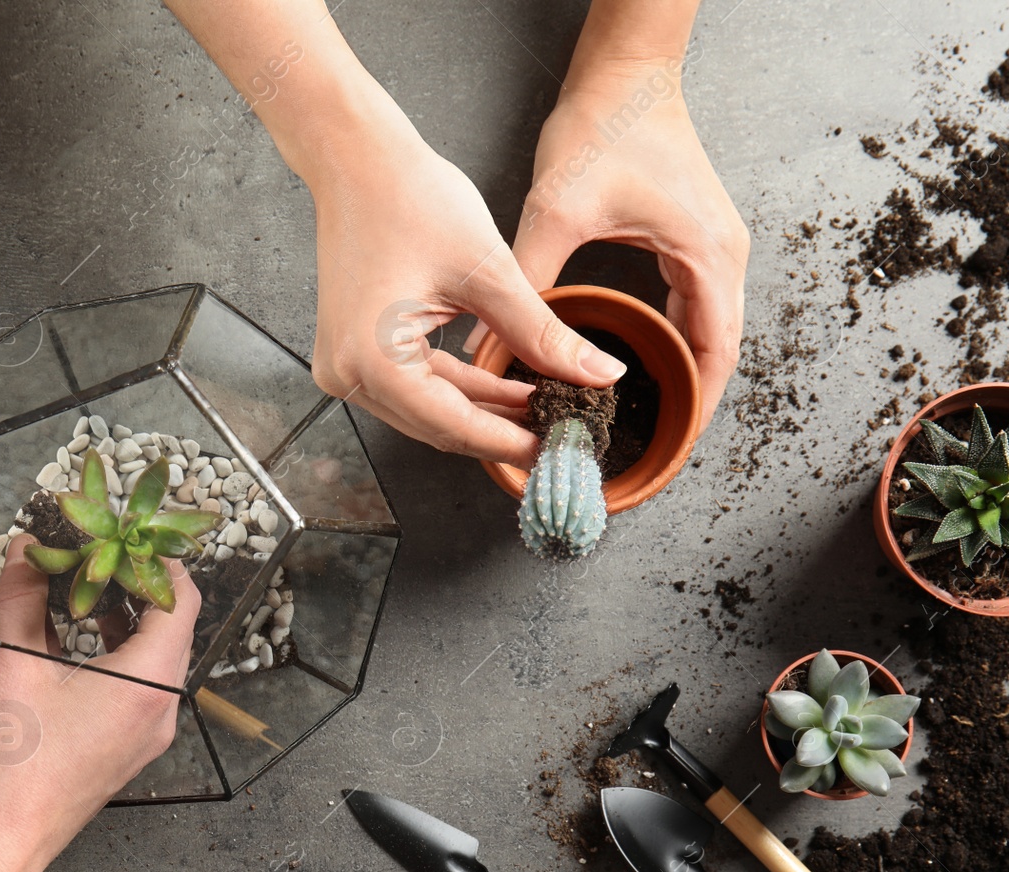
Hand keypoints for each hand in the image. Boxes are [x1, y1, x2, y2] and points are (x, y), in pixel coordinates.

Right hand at [0, 536, 199, 871]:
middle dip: (137, 586)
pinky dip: (117, 654)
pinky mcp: (127, 750)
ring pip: (154, 659)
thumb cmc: (11, 764)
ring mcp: (147, 734)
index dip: (157, 561)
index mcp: (147, 682)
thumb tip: (28, 550)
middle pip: (171, 629)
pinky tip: (76, 639)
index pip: (180, 601)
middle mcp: (160, 709)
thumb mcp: (11, 662)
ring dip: (125, 620)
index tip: (130, 536)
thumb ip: (22, 596)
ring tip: (86, 589)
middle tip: (103, 554)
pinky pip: (138, 688)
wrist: (2, 841)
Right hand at [307, 115, 627, 466]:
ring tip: (542, 403)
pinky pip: (414, 387)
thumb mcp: (488, 273)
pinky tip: (505, 385)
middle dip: (502, 430)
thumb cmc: (409, 198)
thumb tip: (596, 374)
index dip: (513, 442)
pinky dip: (459, 388)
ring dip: (484, 410)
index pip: (455, 426)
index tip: (559, 447)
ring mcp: (344, 366)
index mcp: (373, 361)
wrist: (357, 158)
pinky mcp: (353, 352)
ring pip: (429, 410)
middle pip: (439, 427)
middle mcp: (348, 374)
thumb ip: (542, 334)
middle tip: (560, 430)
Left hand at [502, 64, 748, 428]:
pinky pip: (694, 308)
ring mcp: (713, 248)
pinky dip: (673, 343)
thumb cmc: (604, 128)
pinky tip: (638, 365)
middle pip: (717, 354)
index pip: (714, 358)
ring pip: (708, 333)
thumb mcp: (558, 213)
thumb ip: (529, 283)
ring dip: (682, 376)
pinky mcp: (693, 239)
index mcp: (707, 258)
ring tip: (646, 423)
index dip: (694, 411)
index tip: (669, 451)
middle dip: (688, 404)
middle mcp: (723, 257)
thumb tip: (492, 344)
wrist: (625, 73)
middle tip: (652, 453)